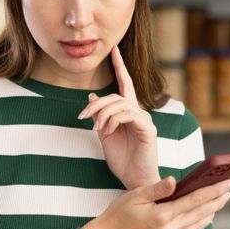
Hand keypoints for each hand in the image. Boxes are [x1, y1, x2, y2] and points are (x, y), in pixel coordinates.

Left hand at [78, 46, 158, 188]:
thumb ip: (99, 116)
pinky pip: (127, 114)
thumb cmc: (122, 160)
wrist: (134, 180)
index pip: (125, 83)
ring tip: (97, 130)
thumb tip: (92, 96)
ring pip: (119, 104)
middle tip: (82, 116)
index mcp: (128, 112)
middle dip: (95, 104)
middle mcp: (138, 112)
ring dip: (102, 114)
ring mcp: (144, 119)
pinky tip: (107, 132)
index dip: (120, 65)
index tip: (114, 49)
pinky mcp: (147, 128)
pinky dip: (113, 121)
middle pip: (114, 96)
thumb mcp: (104, 134)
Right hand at [83, 177, 229, 228]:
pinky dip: (198, 224)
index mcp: (162, 216)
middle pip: (201, 213)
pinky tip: (203, 217)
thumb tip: (176, 180)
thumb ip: (158, 189)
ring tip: (221, 201)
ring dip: (211, 213)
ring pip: (197, 226)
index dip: (214, 190)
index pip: (195, 200)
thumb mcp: (135, 196)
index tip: (228, 182)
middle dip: (218, 200)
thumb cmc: (118, 215)